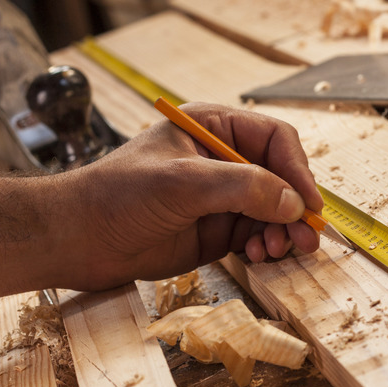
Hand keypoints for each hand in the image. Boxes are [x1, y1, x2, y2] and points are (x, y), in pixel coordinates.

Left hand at [59, 102, 321, 289]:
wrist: (78, 240)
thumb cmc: (118, 196)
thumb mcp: (183, 182)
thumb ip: (242, 187)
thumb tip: (293, 203)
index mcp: (214, 129)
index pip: (274, 140)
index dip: (296, 170)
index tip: (308, 203)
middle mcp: (223, 161)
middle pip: (280, 178)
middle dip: (295, 207)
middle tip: (307, 236)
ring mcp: (221, 197)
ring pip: (273, 210)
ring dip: (283, 231)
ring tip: (278, 249)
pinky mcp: (216, 230)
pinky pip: (256, 234)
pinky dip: (265, 245)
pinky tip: (258, 255)